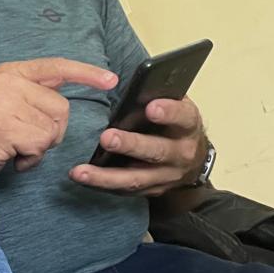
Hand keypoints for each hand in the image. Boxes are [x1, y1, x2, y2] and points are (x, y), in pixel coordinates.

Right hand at [0, 58, 117, 187]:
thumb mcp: (4, 103)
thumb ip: (33, 96)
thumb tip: (65, 103)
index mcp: (10, 72)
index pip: (57, 67)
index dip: (87, 73)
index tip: (111, 79)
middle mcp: (8, 82)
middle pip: (61, 107)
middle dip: (51, 131)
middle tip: (24, 139)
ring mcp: (4, 103)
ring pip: (52, 129)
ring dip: (38, 148)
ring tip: (13, 148)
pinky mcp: (3, 127)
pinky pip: (40, 145)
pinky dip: (30, 159)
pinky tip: (10, 157)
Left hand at [69, 96, 205, 196]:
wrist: (192, 160)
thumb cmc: (175, 124)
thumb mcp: (177, 105)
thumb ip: (160, 95)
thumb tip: (133, 81)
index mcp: (188, 126)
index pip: (183, 117)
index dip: (169, 112)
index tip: (151, 107)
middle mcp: (181, 154)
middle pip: (157, 151)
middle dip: (132, 145)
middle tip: (107, 137)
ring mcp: (166, 177)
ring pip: (136, 178)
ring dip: (106, 176)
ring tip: (81, 171)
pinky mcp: (151, 191)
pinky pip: (125, 191)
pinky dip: (102, 185)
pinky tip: (81, 177)